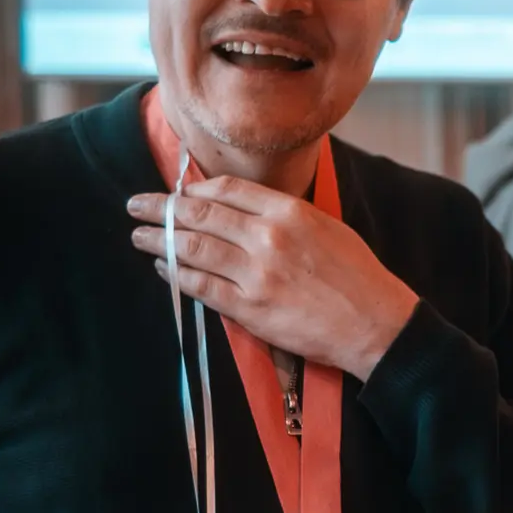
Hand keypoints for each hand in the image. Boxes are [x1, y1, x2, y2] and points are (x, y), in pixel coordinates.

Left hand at [128, 176, 419, 379]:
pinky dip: (176, 274)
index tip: (178, 193)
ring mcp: (256, 273)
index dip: (194, 190)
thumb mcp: (327, 228)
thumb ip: (286, 217)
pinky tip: (164, 267)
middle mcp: (268, 237)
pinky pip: (201, 286)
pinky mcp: (249, 308)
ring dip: (159, 239)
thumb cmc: (358, 276)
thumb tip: (245, 212)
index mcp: (289, 212)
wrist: (376, 323)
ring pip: (192, 248)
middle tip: (137, 205)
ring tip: (139, 235)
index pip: (227, 189)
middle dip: (161, 208)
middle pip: (200, 214)